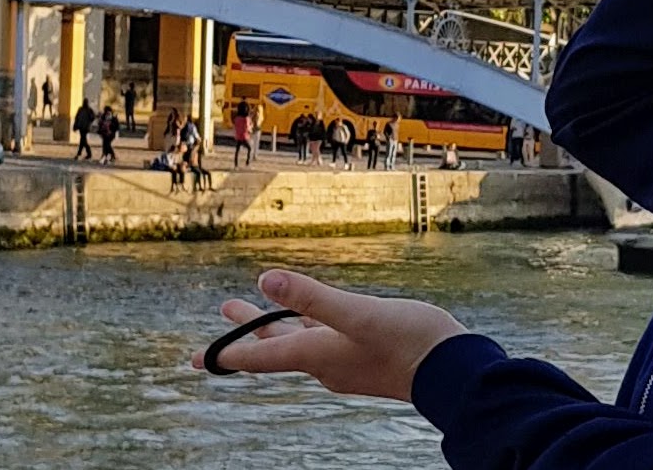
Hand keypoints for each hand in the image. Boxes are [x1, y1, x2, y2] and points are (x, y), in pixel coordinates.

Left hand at [192, 269, 468, 401]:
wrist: (454, 371)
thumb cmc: (410, 342)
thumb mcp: (358, 312)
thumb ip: (312, 297)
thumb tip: (264, 280)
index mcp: (318, 355)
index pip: (261, 358)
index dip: (227, 354)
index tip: (197, 359)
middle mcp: (327, 363)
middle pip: (275, 347)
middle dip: (247, 331)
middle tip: (221, 317)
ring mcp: (346, 361)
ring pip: (300, 341)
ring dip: (275, 324)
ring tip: (256, 308)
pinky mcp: (366, 354)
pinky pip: (324, 339)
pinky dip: (307, 325)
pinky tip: (313, 315)